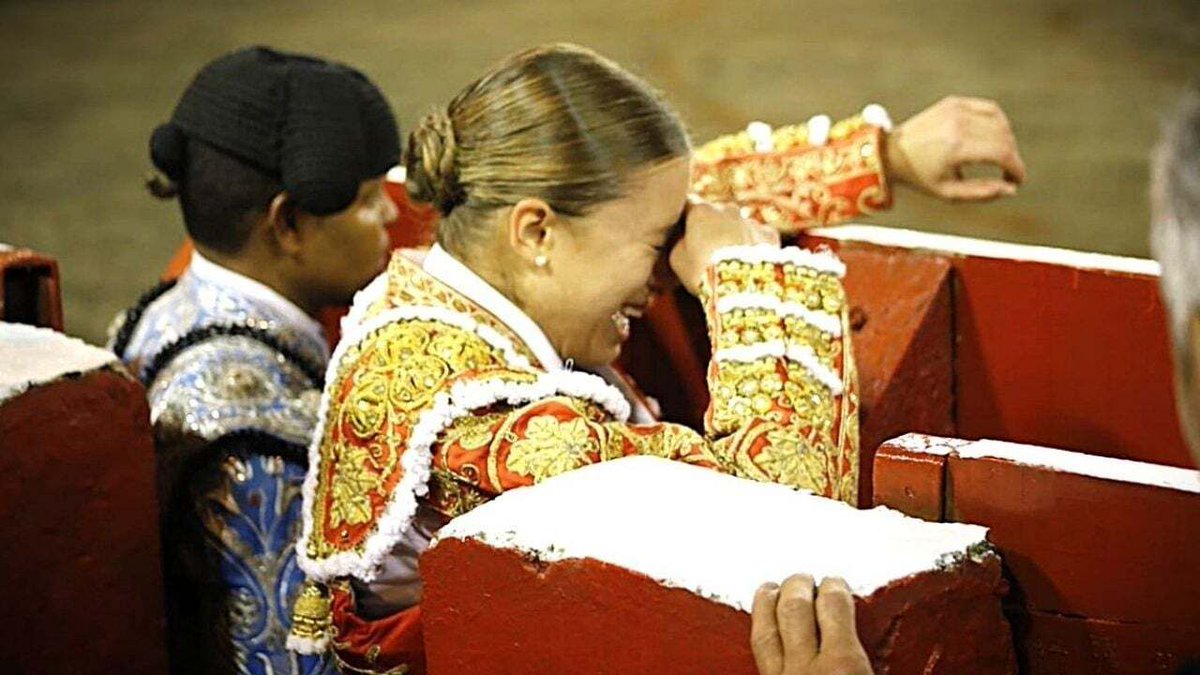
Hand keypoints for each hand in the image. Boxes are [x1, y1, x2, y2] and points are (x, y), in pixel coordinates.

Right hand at [669, 200, 779, 295]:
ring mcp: (750, 220)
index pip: (687, 203)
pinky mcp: (769, 235)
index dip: (683, 216)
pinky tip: (747, 262)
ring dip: (731, 235)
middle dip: (710, 227)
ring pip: (737, 224)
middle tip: (705, 251)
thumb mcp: (676, 259)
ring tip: (727, 260)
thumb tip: (681, 238)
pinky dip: (752, 245)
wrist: (742, 286)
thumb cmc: (702, 271)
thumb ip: (677, 242)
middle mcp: (727, 209)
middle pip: (714, 213)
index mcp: (700, 211)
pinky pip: (757, 236)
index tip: (680, 229)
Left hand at [751, 575, 871, 674]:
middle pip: (793, 610)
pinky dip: (760, 637)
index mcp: (844, 668)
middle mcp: (806, 671)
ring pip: (764, 633)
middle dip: (797, 586)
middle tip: (803, 579)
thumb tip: (894, 646)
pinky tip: (763, 633)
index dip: (834, 587)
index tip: (836, 583)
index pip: (833, 606)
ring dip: (766, 605)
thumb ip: (874, 662)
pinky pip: (757, 658)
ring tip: (771, 591)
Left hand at [886, 96, 1025, 201]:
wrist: (891, 151)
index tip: (1018, 180)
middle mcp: (958, 124)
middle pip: (1004, 137)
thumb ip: (982, 193)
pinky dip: (998, 123)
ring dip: (1007, 140)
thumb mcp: (948, 193)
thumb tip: (1012, 189)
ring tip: (1000, 158)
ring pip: (1000, 121)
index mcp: (956, 147)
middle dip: (1012, 157)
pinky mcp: (954, 102)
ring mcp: (957, 109)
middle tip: (1008, 173)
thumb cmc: (919, 176)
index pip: (1002, 153)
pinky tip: (995, 138)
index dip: (1017, 168)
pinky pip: (989, 109)